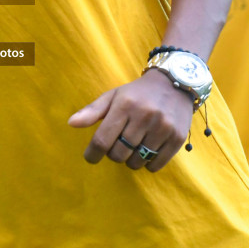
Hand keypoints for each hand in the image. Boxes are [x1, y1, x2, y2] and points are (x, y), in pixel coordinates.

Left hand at [68, 70, 192, 172]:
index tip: (91, 157)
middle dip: (114, 154)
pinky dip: (148, 164)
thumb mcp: (113, 96)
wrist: (175, 82)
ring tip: (134, 146)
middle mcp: (144, 116)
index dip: (92, 153)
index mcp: (124, 105)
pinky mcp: (177, 137)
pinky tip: (148, 151)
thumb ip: (92, 111)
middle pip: (118, 154)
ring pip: (136, 161)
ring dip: (131, 160)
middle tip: (118, 145)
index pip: (102, 140)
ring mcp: (162, 127)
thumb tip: (71, 123)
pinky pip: (156, 164)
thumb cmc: (137, 93)